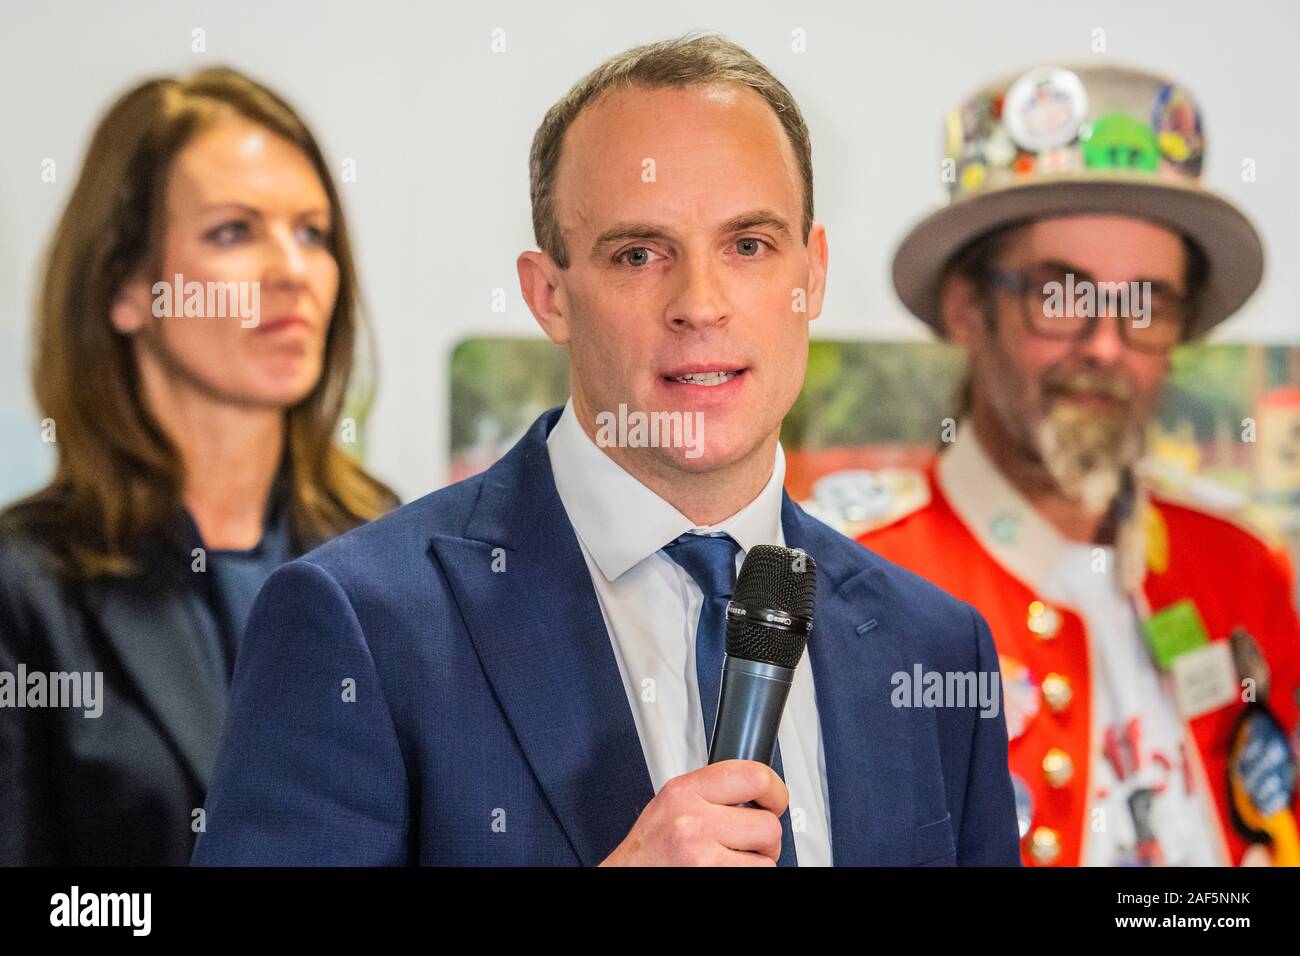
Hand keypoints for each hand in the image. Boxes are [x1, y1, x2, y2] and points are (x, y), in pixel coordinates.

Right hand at [599, 759, 786, 865]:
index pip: (753, 775)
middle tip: (750, 843)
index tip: (776, 800)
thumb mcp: (669, 805)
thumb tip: (750, 791)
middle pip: (768, 824)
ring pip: (766, 860)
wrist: (626, 878)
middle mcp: (692, 821)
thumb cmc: (647, 852)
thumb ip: (707, 793)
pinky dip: (746, 876)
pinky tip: (723, 871)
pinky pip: (755, 876)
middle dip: (765, 839)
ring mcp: (701, 855)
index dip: (776, 791)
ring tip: (730, 861)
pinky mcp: (711, 879)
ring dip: (755, 864)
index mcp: (684, 791)